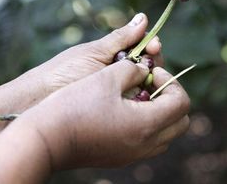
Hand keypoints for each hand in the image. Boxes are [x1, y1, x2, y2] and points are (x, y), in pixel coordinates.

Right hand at [24, 60, 189, 169]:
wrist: (45, 139)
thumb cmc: (74, 105)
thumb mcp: (106, 77)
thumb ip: (133, 68)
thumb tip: (144, 69)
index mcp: (146, 124)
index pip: (181, 102)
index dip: (171, 81)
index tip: (150, 71)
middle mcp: (145, 145)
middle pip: (180, 122)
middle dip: (170, 97)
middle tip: (149, 83)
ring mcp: (133, 155)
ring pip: (165, 134)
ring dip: (160, 111)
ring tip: (137, 95)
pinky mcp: (120, 158)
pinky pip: (148, 142)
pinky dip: (146, 124)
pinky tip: (124, 110)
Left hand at [32, 13, 163, 95]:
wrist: (41, 100)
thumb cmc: (64, 71)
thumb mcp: (95, 52)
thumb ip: (122, 38)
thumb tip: (144, 17)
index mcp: (113, 55)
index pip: (141, 47)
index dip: (150, 45)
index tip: (154, 45)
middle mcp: (118, 72)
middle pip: (146, 64)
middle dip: (152, 59)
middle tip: (152, 56)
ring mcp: (119, 91)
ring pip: (145, 82)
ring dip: (150, 76)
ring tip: (149, 73)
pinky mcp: (118, 109)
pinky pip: (138, 101)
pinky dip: (145, 95)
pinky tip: (147, 92)